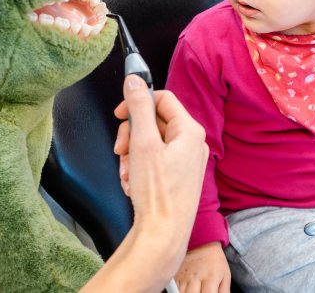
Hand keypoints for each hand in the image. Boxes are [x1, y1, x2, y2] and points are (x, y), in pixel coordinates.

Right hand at [113, 75, 208, 271]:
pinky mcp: (178, 176)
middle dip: (132, 135)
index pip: (162, 98)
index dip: (138, 103)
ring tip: (127, 173)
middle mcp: (193, 144)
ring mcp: (186, 161)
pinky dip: (138, 168)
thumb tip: (135, 80)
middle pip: (154, 121)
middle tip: (122, 150)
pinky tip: (132, 183)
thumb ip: (139, 107)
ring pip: (151, 142)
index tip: (121, 114)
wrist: (162, 234)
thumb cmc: (157, 193)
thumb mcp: (143, 142)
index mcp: (190, 131)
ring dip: (132, 154)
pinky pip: (154, 160)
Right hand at [175, 242, 230, 292]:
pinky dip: (180, 292)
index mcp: (210, 278)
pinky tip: (186, 291)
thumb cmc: (215, 261)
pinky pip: (174, 289)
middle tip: (202, 292)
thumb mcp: (225, 276)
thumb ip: (224, 292)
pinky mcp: (176, 276)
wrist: (202, 243)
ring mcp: (184, 277)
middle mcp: (195, 278)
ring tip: (195, 291)